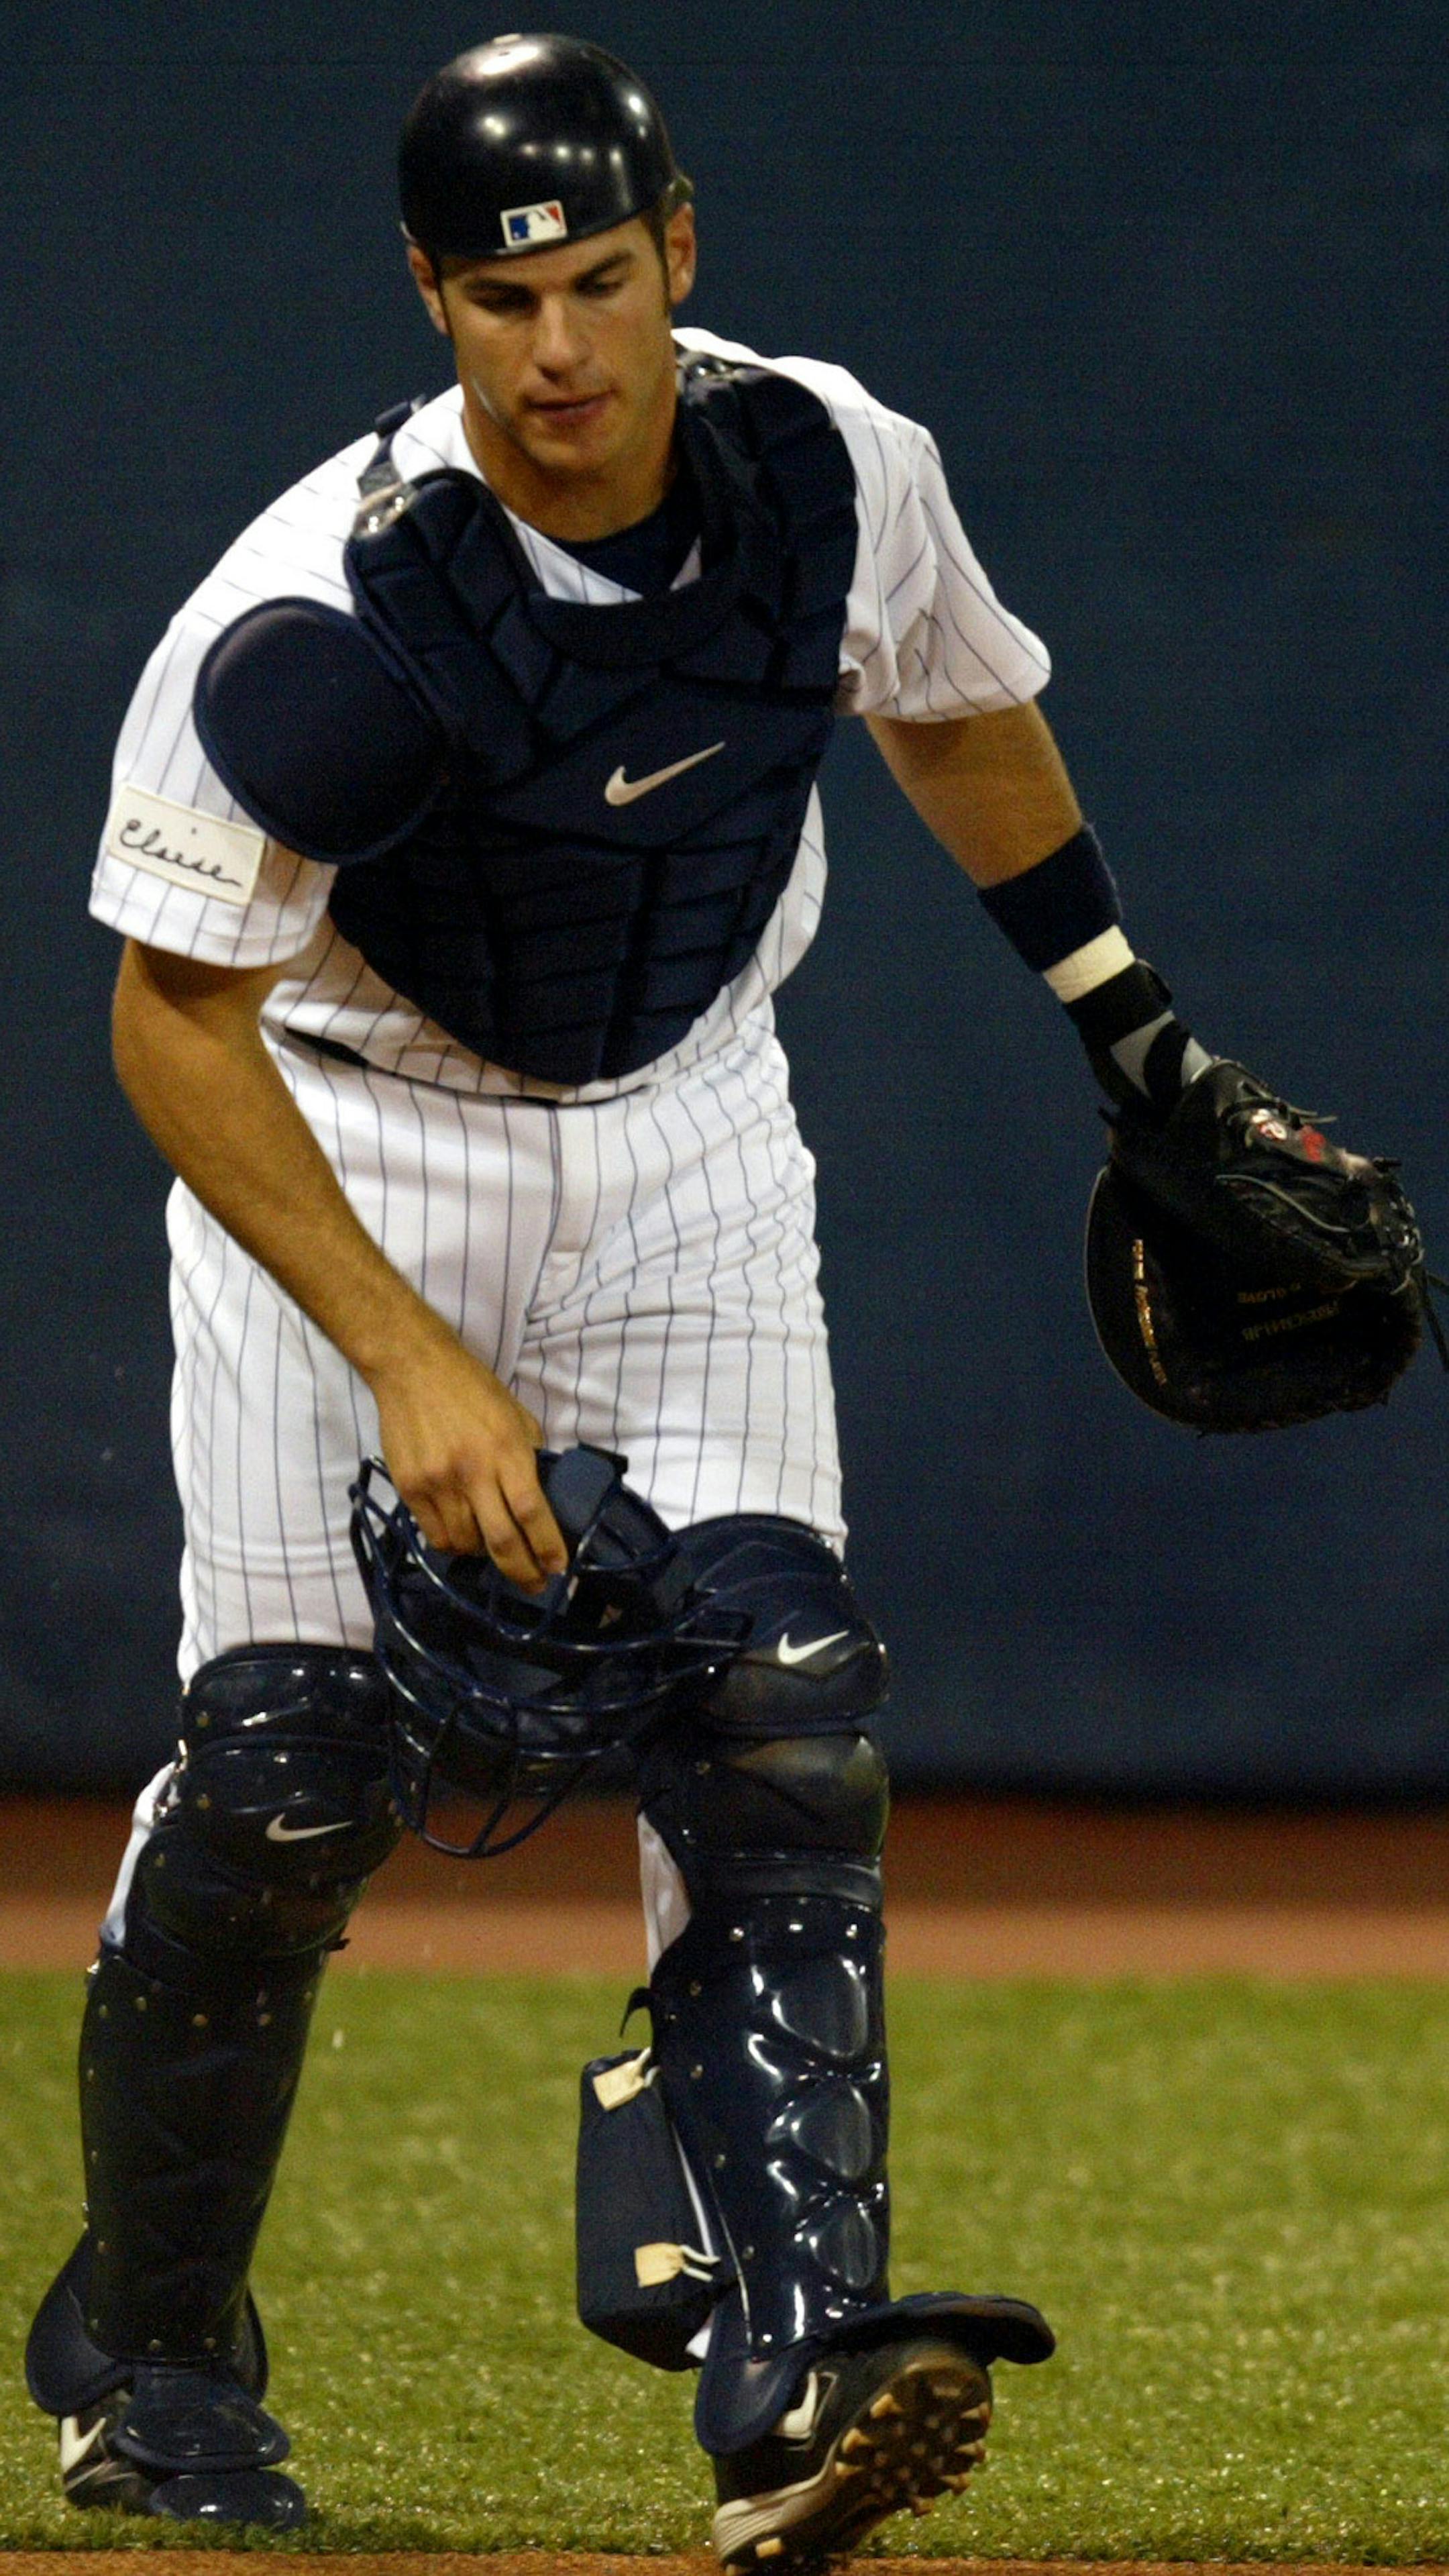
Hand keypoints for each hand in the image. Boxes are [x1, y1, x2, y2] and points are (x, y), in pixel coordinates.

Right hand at [365, 1317, 567, 1589]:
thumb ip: (530, 1457)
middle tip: (535, 1584)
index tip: (558, 1566)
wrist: (413, 1368)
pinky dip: (454, 1543)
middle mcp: (472, 1472)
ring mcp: (438, 1483)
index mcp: (506, 1450)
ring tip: (496, 1551)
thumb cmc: (472, 1389)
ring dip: (485, 1555)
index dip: (547, 1546)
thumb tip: (544, 1497)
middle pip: (501, 1540)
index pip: (532, 1512)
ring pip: (466, 1543)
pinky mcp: (410, 1488)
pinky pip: (435, 1534)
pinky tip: (463, 1536)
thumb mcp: (515, 1416)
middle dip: (522, 1571)